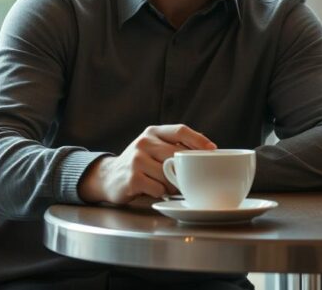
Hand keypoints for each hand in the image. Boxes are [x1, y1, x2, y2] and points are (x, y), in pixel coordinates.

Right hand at [78, 124, 215, 204]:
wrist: (109, 177)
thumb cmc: (140, 163)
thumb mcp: (155, 147)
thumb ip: (175, 146)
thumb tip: (208, 148)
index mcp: (153, 132)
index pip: (180, 130)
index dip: (198, 140)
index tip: (213, 150)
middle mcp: (144, 142)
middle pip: (176, 154)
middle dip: (186, 169)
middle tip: (192, 178)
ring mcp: (136, 159)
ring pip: (168, 173)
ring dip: (173, 183)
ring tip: (169, 185)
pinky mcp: (132, 178)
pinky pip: (158, 188)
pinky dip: (161, 192)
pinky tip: (154, 189)